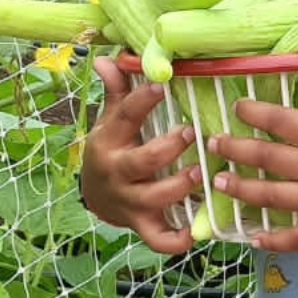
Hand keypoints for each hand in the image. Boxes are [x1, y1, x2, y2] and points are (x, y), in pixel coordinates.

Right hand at [80, 56, 198, 253]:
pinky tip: (196, 232)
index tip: (161, 85)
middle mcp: (118, 172)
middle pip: (140, 162)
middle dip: (166, 149)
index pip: (123, 117)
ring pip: (153, 198)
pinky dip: (176, 240)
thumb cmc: (114, 151)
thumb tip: (110, 58)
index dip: (140, 101)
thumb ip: (117, 93)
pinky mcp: (141, 224)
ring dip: (179, 187)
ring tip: (201, 174)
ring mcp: (130, 200)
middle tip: (190, 133)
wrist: (97, 197)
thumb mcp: (110, 122)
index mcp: (110, 141)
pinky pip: (157, 238)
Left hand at [206, 64, 297, 250]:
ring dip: (243, 189)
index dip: (255, 113)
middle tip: (214, 145)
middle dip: (236, 150)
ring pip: (273, 198)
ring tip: (219, 183)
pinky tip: (255, 238)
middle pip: (268, 159)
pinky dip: (274, 241)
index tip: (236, 107)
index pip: (282, 122)